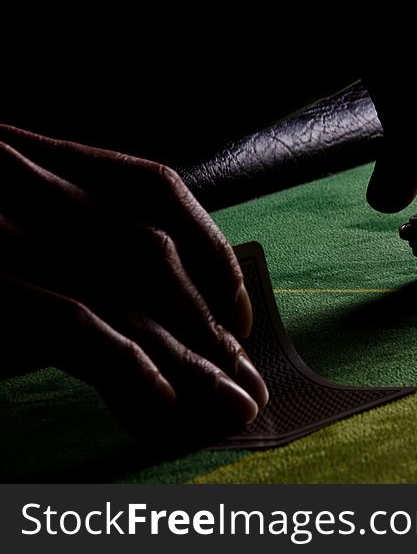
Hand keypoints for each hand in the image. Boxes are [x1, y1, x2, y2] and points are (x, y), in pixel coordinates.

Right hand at [0, 125, 267, 439]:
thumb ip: (51, 240)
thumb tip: (138, 317)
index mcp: (31, 152)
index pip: (152, 189)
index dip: (209, 251)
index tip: (236, 315)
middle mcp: (20, 176)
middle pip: (151, 252)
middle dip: (207, 326)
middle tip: (249, 387)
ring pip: (124, 287)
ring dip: (186, 355)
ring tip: (228, 409)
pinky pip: (66, 316)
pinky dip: (122, 363)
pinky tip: (158, 408)